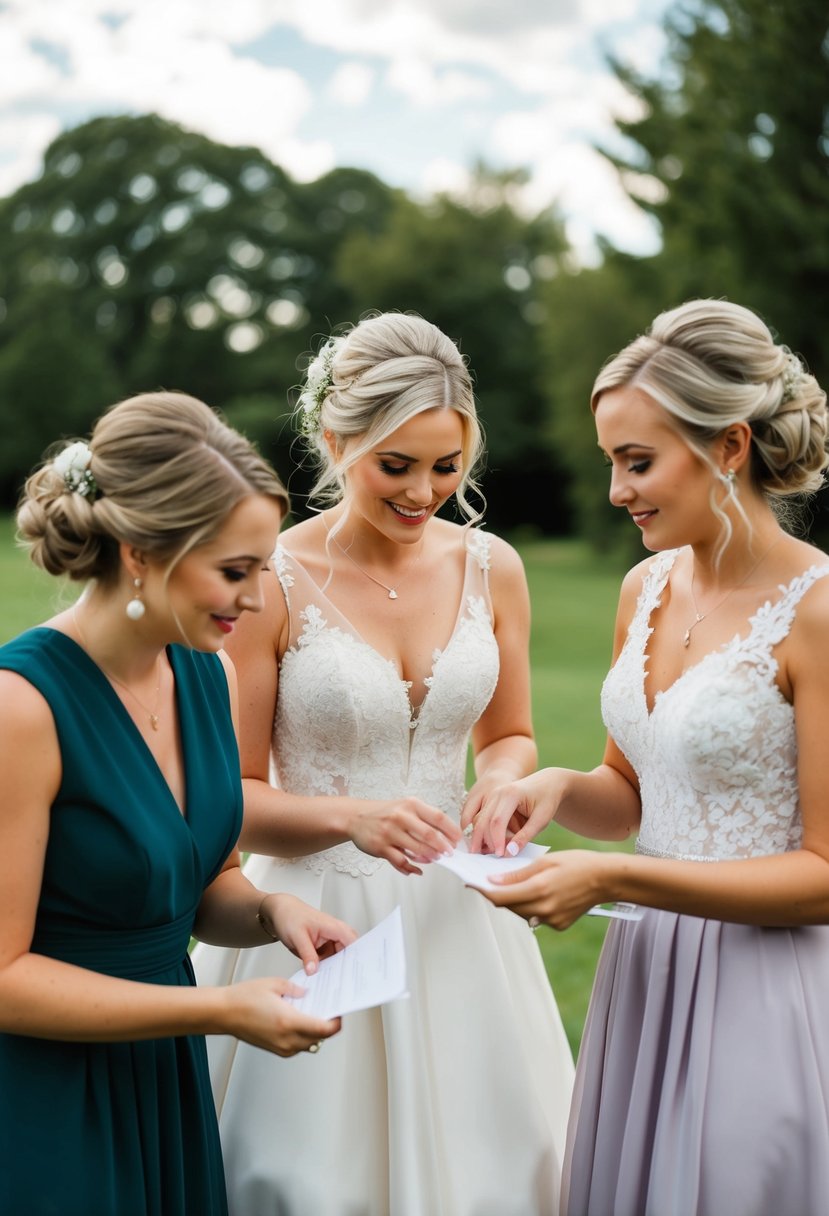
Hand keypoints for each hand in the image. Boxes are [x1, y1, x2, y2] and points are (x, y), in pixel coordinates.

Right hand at [220, 976, 340, 1056]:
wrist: (223, 1013)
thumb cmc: (244, 998)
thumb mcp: (275, 984)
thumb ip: (296, 990)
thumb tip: (308, 994)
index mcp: (289, 1021)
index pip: (324, 1029)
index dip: (336, 1022)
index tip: (339, 1012)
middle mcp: (287, 1039)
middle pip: (319, 1038)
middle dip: (327, 1025)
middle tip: (328, 1009)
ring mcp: (281, 1047)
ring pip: (309, 1044)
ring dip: (316, 1031)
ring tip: (313, 1012)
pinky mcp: (275, 1049)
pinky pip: (297, 1046)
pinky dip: (303, 1036)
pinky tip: (299, 1020)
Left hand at [262, 893, 357, 974]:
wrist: (280, 912)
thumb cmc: (290, 916)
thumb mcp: (298, 936)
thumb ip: (307, 954)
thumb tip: (314, 971)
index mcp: (333, 927)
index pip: (353, 943)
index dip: (356, 957)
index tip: (352, 973)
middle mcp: (335, 933)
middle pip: (349, 952)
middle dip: (347, 967)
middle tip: (342, 982)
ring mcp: (329, 941)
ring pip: (339, 958)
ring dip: (336, 969)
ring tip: (332, 983)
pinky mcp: (323, 947)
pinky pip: (329, 960)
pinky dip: (327, 968)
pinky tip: (322, 978)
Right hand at [349, 797, 461, 875]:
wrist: (355, 817)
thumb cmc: (384, 813)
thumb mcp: (405, 807)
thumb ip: (423, 818)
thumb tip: (446, 836)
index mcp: (411, 804)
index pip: (437, 817)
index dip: (451, 830)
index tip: (457, 840)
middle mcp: (401, 817)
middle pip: (429, 835)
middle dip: (443, 847)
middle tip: (449, 854)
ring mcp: (390, 832)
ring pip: (417, 850)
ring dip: (429, 857)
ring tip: (434, 859)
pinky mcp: (381, 847)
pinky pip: (401, 861)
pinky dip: (412, 868)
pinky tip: (418, 869)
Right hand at [466, 769, 559, 856]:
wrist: (548, 782)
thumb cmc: (547, 799)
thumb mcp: (542, 819)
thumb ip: (525, 836)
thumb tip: (509, 853)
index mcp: (511, 794)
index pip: (497, 821)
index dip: (496, 840)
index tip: (501, 856)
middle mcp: (498, 792)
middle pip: (483, 820)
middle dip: (483, 841)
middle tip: (488, 859)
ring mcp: (493, 795)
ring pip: (479, 819)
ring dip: (481, 837)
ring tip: (486, 853)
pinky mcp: (492, 800)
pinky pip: (482, 817)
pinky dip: (483, 831)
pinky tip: (487, 844)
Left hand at [481, 849, 614, 930]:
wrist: (606, 879)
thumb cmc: (577, 864)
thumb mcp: (545, 861)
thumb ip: (517, 874)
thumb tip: (493, 881)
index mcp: (538, 890)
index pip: (499, 897)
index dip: (481, 891)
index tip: (470, 883)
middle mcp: (543, 910)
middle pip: (508, 906)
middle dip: (497, 894)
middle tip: (490, 880)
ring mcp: (551, 920)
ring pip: (521, 912)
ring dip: (514, 900)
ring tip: (516, 883)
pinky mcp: (558, 925)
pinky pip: (536, 916)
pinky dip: (531, 905)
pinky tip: (539, 892)